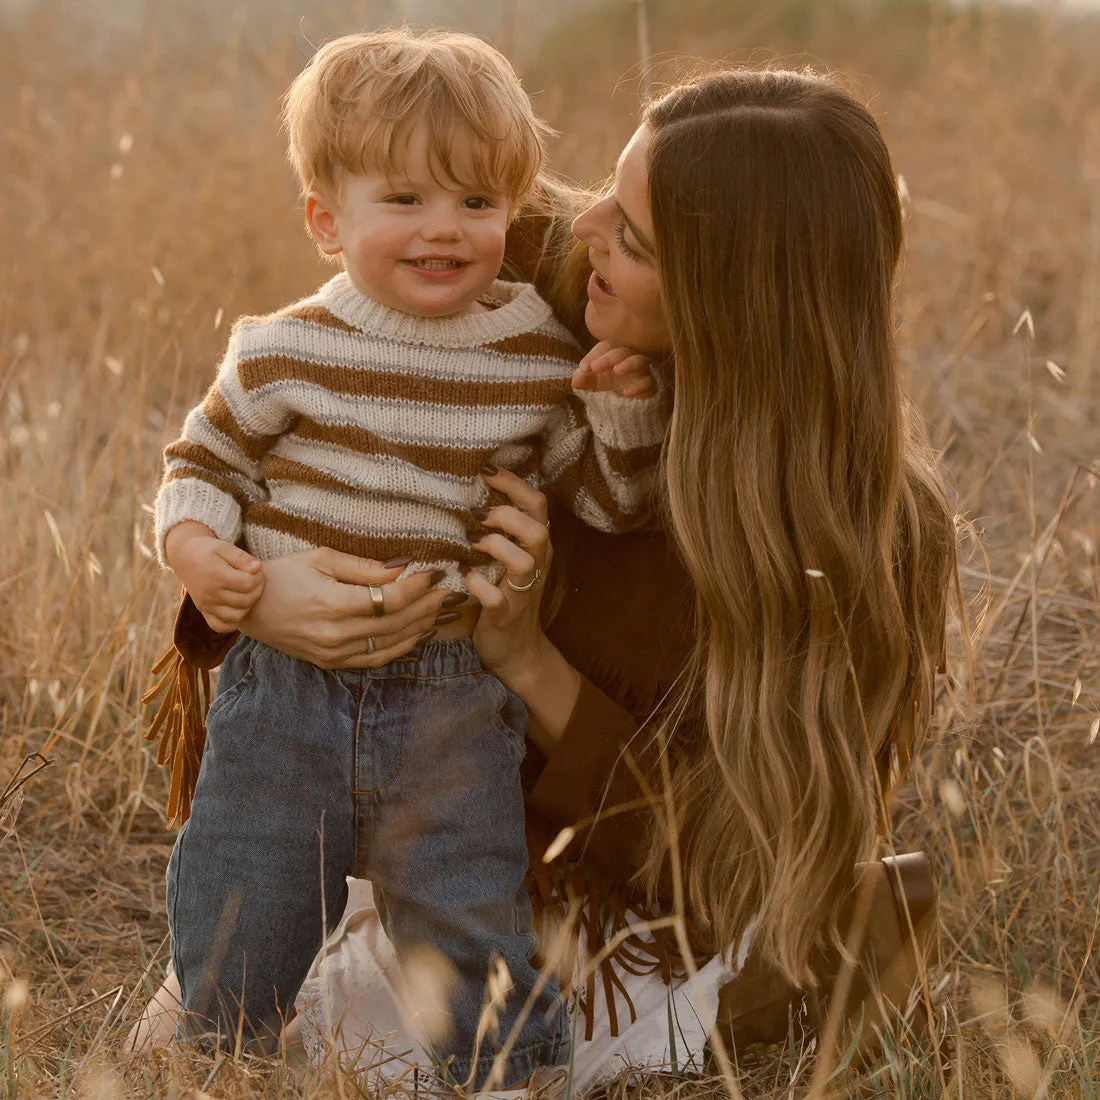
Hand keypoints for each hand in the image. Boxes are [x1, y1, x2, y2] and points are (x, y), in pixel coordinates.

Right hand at [165, 522, 264, 633]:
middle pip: (245, 600)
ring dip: (248, 606)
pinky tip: (236, 607)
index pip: (248, 584)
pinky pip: (221, 627)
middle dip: (257, 590)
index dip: (259, 577)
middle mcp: (210, 594)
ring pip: (236, 616)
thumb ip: (242, 557)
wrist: (185, 557)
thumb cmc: (208, 550)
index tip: (257, 571)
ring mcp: (206, 605)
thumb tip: (258, 568)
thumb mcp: (224, 547)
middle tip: (256, 580)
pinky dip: (232, 621)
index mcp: (216, 576)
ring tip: (247, 592)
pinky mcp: (204, 612)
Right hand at [237, 547, 451, 669]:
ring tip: (441, 610)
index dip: (419, 587)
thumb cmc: (284, 574)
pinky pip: (375, 659)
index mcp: (333, 604)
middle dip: (428, 605)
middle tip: (449, 591)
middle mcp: (336, 634)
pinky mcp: (332, 663)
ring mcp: (334, 653)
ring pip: (391, 644)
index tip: (435, 573)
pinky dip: (401, 648)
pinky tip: (419, 634)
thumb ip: (364, 567)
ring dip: (421, 627)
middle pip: (397, 622)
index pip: (391, 599)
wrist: (249, 607)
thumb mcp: (321, 558)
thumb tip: (402, 568)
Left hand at [467, 468, 582, 753]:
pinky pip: (495, 597)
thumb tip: (467, 488)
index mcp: (536, 545)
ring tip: (472, 543)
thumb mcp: (505, 555)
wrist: (515, 648)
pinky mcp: (506, 614)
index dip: (513, 483)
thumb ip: (498, 526)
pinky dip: (476, 584)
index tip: (485, 470)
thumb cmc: (503, 592)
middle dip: (506, 516)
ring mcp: (523, 591)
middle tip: (477, 515)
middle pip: (538, 529)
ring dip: (494, 547)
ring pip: (524, 561)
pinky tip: (463, 576)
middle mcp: (537, 564)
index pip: (538, 503)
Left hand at [571, 340, 655, 398]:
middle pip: (622, 351)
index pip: (606, 347)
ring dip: (628, 364)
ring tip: (616, 370)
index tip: (583, 368)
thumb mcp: (593, 383)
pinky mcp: (650, 385)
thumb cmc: (610, 384)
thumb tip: (575, 380)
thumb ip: (583, 380)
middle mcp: (629, 358)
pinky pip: (648, 382)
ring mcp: (641, 371)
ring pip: (639, 361)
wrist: (627, 401)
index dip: (594, 355)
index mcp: (614, 353)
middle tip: (594, 368)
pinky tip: (626, 393)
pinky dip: (638, 386)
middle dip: (608, 358)